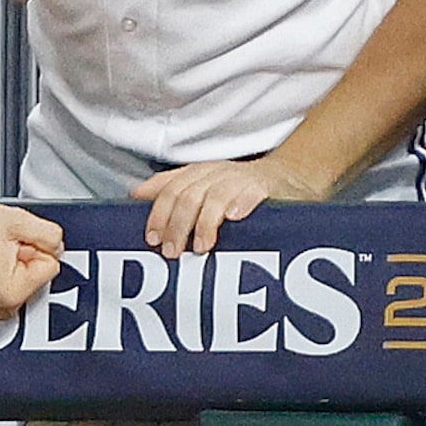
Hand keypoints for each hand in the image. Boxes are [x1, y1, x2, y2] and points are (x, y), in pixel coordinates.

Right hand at [0, 194, 64, 321]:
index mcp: (10, 295)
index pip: (51, 265)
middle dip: (24, 257)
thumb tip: (57, 247)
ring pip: (22, 279)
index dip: (34, 247)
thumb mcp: (19, 221)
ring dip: (11, 262)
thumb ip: (51, 236)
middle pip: (36, 276)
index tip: (11, 241)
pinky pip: (4, 283)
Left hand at [133, 155, 327, 253]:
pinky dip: (240, 203)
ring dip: (205, 223)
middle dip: (177, 225)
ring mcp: (240, 179)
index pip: (170, 189)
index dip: (158, 214)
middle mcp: (216, 173)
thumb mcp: (204, 186)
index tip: (152, 238)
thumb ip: (172, 189)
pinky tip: (233, 217)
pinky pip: (250, 192)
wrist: (290, 178)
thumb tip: (135, 195)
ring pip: (214, 196)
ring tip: (201, 247)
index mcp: (198, 174)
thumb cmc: (240, 190)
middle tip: (172, 252)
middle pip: (188, 196)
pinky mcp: (265, 186)